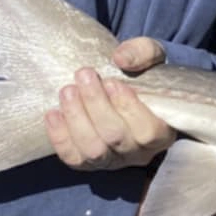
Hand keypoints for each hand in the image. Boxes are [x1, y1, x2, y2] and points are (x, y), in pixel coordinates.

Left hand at [45, 39, 171, 170]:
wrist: (125, 88)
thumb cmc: (144, 75)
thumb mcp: (151, 56)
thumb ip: (142, 52)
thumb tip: (121, 59)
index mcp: (163, 132)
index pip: (148, 131)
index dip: (128, 108)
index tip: (112, 82)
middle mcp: (139, 153)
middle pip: (115, 137)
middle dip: (96, 104)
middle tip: (83, 74)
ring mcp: (113, 161)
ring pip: (93, 150)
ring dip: (76, 118)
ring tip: (67, 91)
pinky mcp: (88, 163)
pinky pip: (73, 158)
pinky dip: (60, 137)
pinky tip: (53, 113)